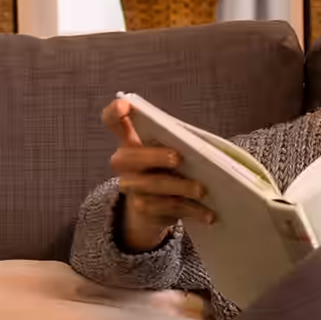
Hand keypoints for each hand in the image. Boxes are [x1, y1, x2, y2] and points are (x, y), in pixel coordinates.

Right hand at [100, 98, 214, 251]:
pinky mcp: (144, 211)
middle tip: (177, 158)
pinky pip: (168, 208)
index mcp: (129, 141)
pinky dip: (191, 209)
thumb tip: (203, 143)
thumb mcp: (164, 150)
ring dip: (179, 187)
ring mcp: (132, 188)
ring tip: (201, 190)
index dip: (114, 113)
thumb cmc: (162, 168)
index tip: (123, 106)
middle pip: (129, 157)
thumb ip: (174, 139)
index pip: (112, 121)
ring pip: (151, 186)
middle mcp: (124, 164)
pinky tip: (208, 213)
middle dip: (155, 156)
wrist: (149, 210)